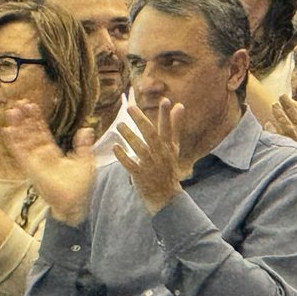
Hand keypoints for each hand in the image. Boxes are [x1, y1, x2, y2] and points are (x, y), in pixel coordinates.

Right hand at [2, 100, 95, 225]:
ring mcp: (34, 161)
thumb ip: (83, 145)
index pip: (42, 132)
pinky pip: (20, 152)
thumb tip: (86, 129)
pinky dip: (14, 141)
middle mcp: (41, 155)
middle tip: (19, 103)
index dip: (37, 120)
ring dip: (18, 126)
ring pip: (23, 140)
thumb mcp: (85, 161)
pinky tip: (8, 129)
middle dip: (25, 119)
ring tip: (12, 111)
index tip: (32, 106)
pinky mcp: (31, 168)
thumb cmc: (80, 186)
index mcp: (52, 153)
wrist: (74, 202)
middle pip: (30, 133)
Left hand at [113, 100, 184, 215]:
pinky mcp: (140, 175)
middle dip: (142, 121)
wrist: (165, 194)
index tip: (166, 101)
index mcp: (168, 146)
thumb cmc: (168, 166)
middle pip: (151, 135)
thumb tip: (179, 105)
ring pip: (139, 148)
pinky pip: (130, 164)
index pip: (168, 128)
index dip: (167, 115)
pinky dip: (123, 156)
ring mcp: (150, 165)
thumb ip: (174, 125)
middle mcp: (160, 154)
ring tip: (120, 124)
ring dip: (129, 136)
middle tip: (130, 108)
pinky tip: (116, 147)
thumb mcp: (173, 146)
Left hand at [267, 95, 296, 147]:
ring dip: (281, 115)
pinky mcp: (286, 152)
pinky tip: (268, 123)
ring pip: (289, 128)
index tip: (287, 97)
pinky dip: (274, 130)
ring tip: (274, 105)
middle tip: (281, 96)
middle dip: (289, 106)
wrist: (296, 176)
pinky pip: (280, 138)